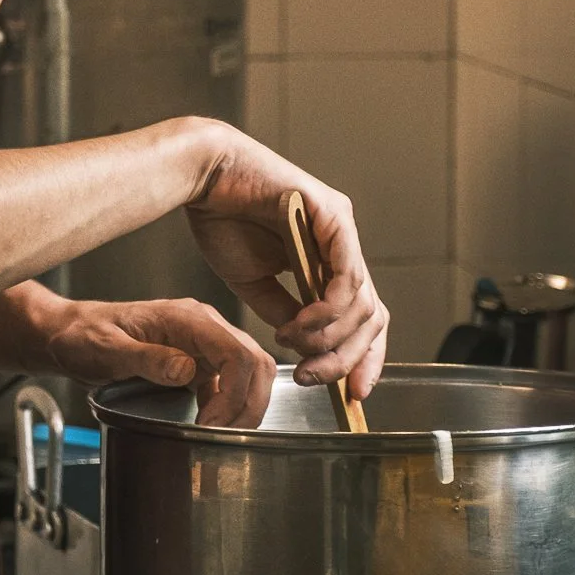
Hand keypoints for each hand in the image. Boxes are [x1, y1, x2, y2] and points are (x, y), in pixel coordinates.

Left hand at [21, 290, 275, 429]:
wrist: (70, 334)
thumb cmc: (83, 337)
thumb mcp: (107, 348)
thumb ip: (146, 358)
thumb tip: (186, 369)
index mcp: (185, 318)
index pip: (236, 352)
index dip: (235, 393)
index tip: (211, 424)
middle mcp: (202, 326)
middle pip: (254, 362)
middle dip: (249, 403)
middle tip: (223, 436)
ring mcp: (202, 343)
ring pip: (249, 372)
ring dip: (244, 406)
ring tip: (220, 434)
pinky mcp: (197, 361)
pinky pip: (230, 382)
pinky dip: (229, 406)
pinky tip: (209, 424)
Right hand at [183, 129, 389, 404]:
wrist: (203, 180)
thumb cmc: (223, 221)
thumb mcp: (256, 284)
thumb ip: (286, 313)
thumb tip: (307, 348)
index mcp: (329, 260)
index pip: (365, 317)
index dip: (363, 358)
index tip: (352, 394)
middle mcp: (343, 245)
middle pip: (371, 317)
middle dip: (346, 359)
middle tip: (312, 378)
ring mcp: (343, 229)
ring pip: (363, 302)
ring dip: (329, 337)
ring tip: (291, 345)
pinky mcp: (334, 216)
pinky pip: (347, 276)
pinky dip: (326, 310)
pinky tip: (299, 323)